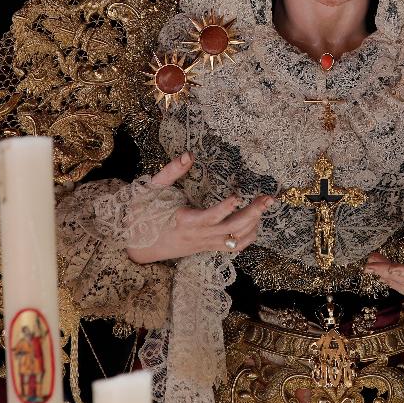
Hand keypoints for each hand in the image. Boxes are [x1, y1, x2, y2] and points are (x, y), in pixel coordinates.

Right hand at [125, 152, 272, 263]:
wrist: (135, 246)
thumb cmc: (141, 215)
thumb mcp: (150, 190)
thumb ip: (170, 172)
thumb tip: (189, 155)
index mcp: (183, 221)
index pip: (208, 219)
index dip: (223, 210)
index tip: (237, 196)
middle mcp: (197, 236)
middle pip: (230, 230)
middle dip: (252, 215)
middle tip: (268, 198)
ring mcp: (203, 244)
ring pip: (235, 241)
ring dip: (254, 225)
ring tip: (265, 205)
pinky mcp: (206, 248)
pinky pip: (232, 248)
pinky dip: (247, 237)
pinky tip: (255, 222)